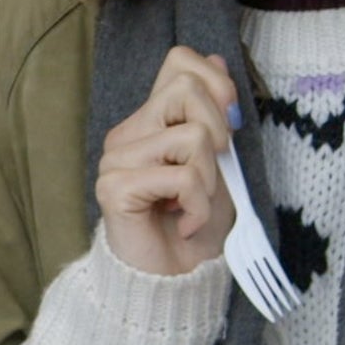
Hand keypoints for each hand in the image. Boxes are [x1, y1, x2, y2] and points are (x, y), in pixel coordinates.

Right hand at [94, 48, 241, 273]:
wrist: (176, 284)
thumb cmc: (197, 227)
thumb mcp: (220, 163)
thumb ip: (214, 114)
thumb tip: (217, 60)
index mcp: (149, 122)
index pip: (180, 61)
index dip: (215, 81)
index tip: (229, 124)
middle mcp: (127, 135)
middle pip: (186, 88)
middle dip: (219, 132)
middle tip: (209, 175)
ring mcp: (116, 160)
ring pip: (192, 135)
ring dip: (209, 179)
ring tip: (194, 204)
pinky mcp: (115, 187)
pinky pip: (181, 176)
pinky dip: (198, 205)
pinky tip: (184, 221)